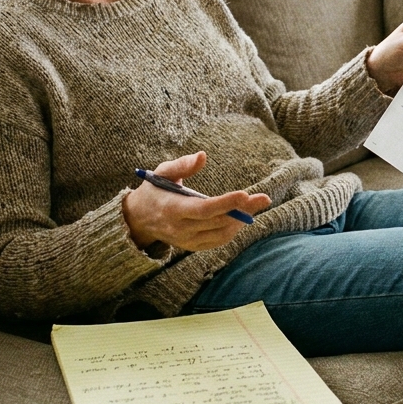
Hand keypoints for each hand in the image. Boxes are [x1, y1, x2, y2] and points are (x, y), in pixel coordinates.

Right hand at [121, 152, 271, 251]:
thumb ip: (182, 165)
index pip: (203, 209)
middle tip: (263, 198)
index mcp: (172, 209)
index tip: (245, 195)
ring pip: (221, 234)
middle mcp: (179, 229)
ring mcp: (186, 241)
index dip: (225, 203)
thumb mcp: (162, 171)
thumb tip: (203, 156)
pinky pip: (217, 241)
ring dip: (241, 221)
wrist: (139, 218)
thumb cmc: (155, 188)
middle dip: (242, 210)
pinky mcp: (192, 247)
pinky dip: (233, 230)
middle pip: (217, 222)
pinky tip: (242, 217)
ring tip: (255, 205)